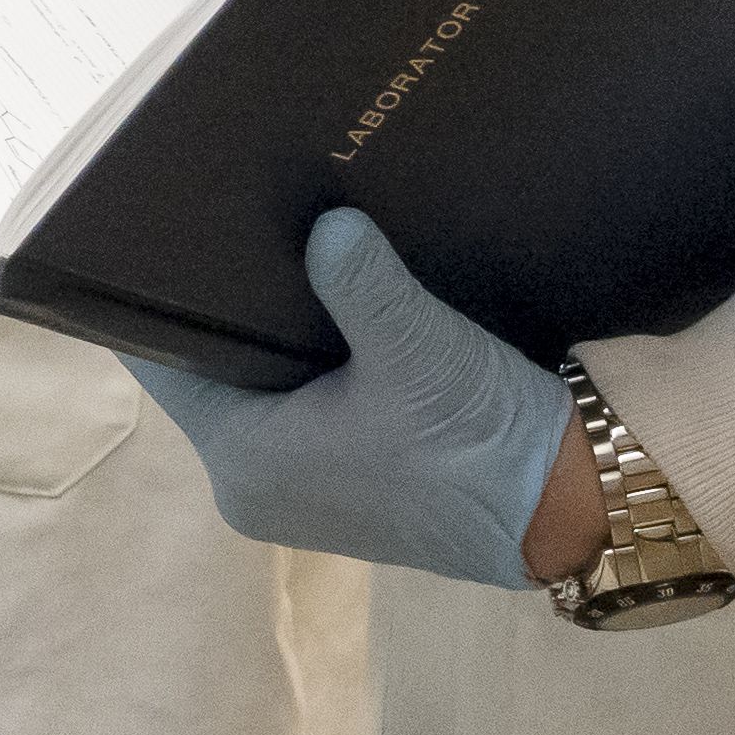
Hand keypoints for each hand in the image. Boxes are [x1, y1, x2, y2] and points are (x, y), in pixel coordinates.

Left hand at [127, 208, 574, 587]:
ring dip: (271, 335)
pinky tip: (323, 305)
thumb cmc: (480, 443)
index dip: (158, 300)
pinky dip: (307, 364)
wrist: (576, 512)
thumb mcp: (416, 346)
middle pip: (208, 374)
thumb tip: (324, 222)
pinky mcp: (344, 483)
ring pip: (256, 388)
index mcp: (241, 461)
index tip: (161, 236)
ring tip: (271, 250)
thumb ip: (357, 280)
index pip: (161, 363)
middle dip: (220, 309)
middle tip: (223, 224)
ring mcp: (299, 490)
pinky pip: (298, 409)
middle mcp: (251, 485)